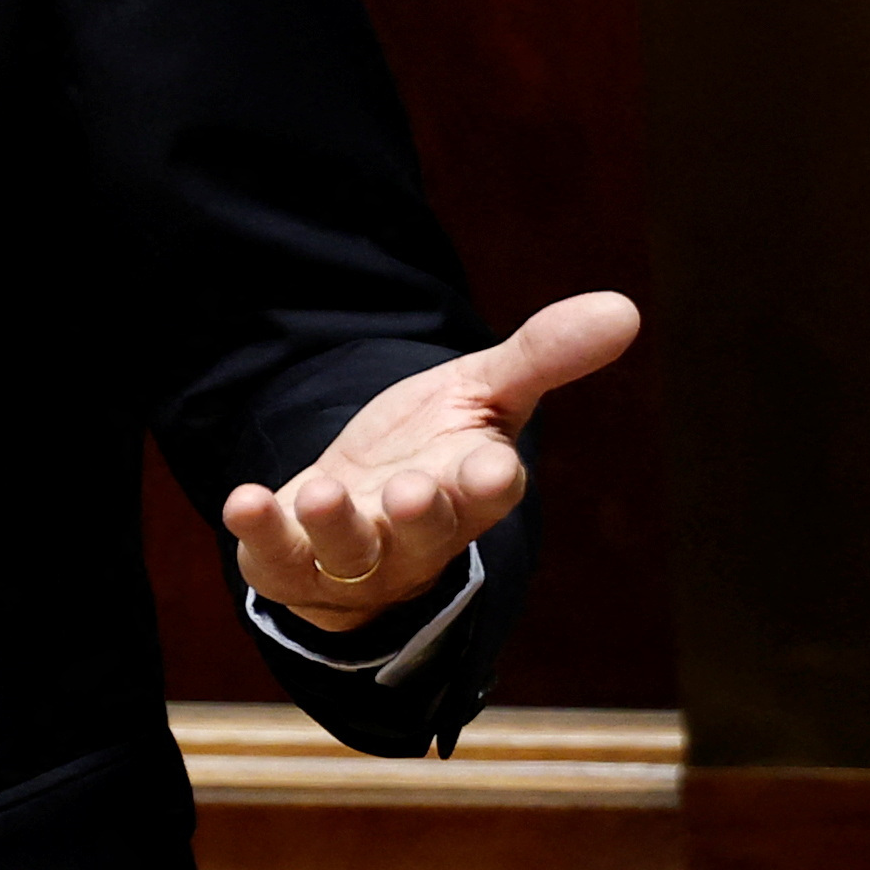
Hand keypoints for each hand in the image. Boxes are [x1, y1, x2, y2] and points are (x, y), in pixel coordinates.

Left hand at [224, 291, 640, 633]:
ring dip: (339, 525)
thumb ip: (542, 356)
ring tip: (323, 492)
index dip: (490, 481)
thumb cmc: (430, 449)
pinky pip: (276, 557)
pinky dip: (261, 530)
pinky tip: (244, 498)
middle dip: (424, 515)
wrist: (356, 505)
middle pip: (427, 532)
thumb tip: (626, 308)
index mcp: (470, 488)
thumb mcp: (482, 393)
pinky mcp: (292, 562)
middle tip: (417, 491)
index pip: (489, 489)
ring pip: (353, 550)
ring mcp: (355, 555)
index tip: (494, 467)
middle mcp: (417, 531)